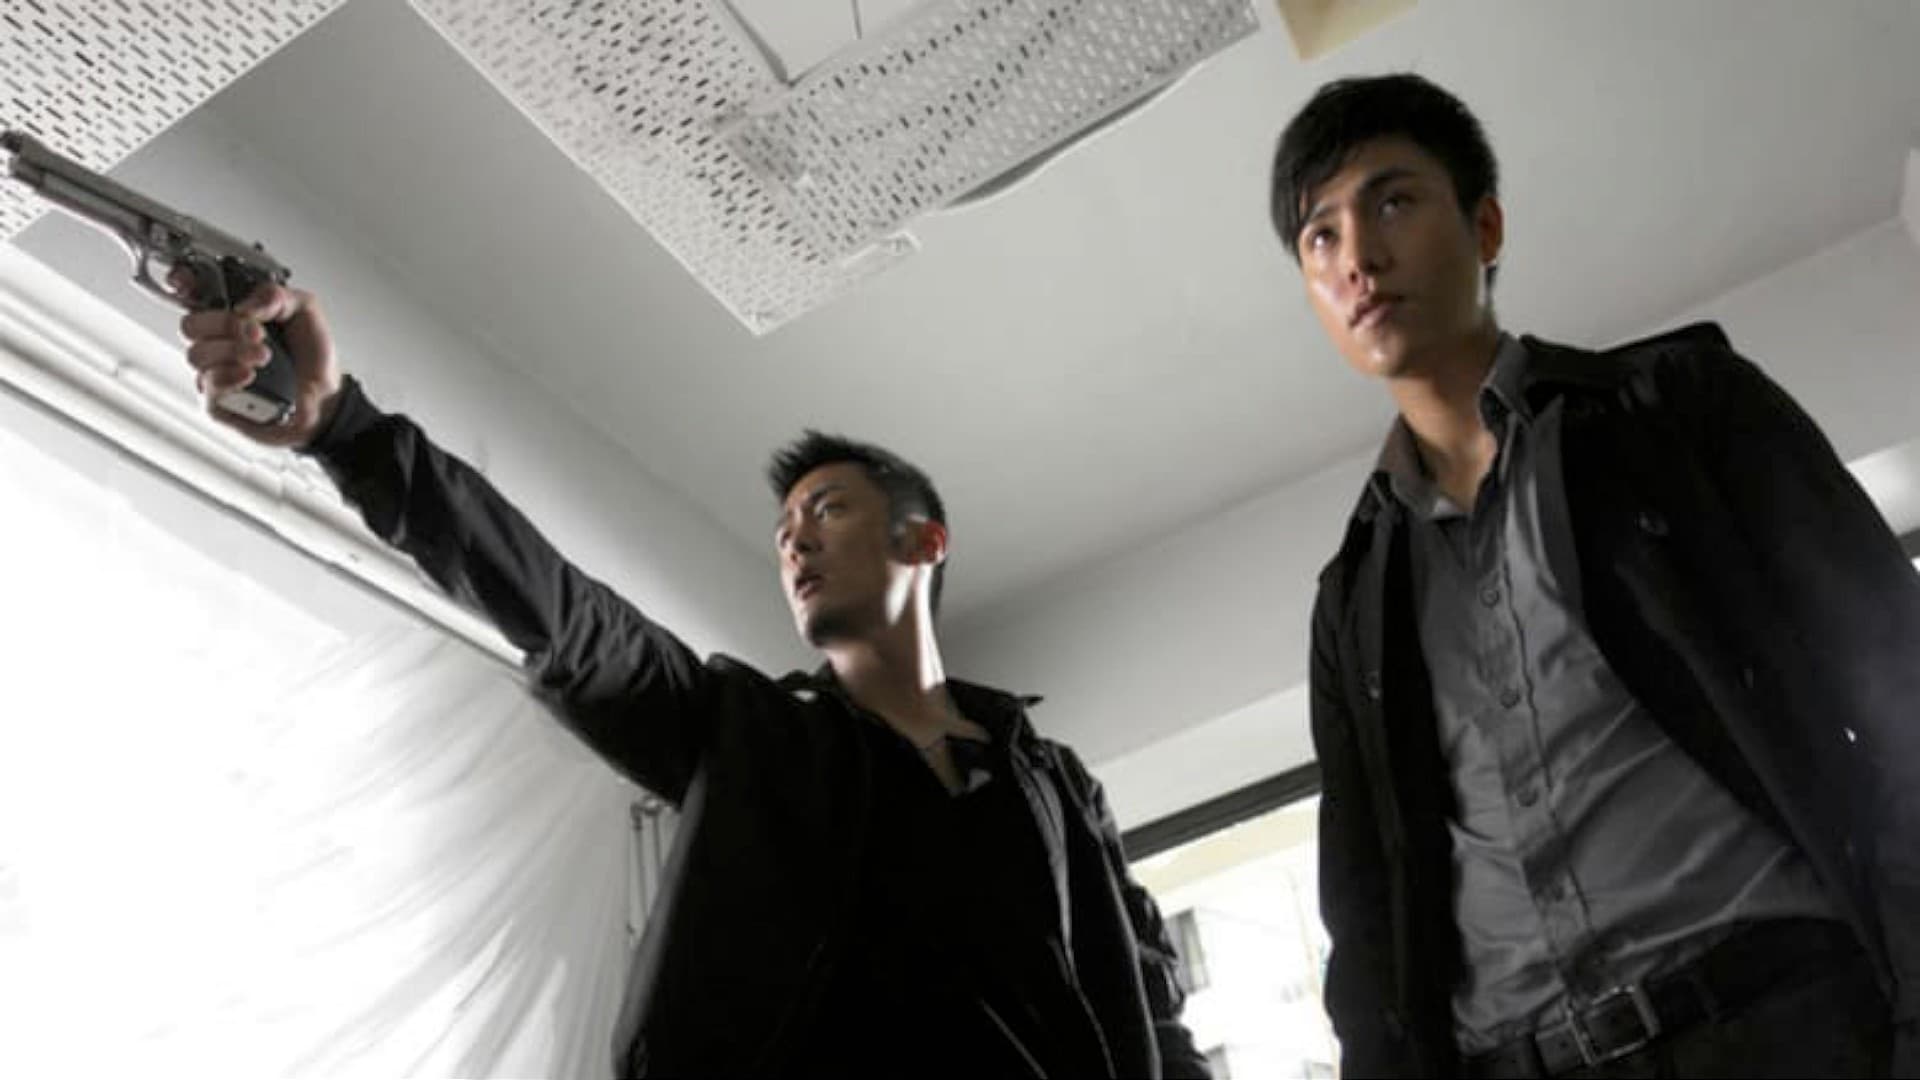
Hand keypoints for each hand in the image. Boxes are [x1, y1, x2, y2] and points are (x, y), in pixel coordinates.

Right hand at [174, 275, 342, 447]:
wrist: (326, 397)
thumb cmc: (312, 357)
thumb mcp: (305, 310)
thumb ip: (276, 295)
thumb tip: (246, 305)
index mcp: (235, 312)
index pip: (193, 292)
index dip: (183, 282)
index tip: (188, 281)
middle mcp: (219, 340)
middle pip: (190, 325)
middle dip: (224, 324)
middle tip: (257, 332)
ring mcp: (216, 370)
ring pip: (198, 355)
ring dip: (234, 351)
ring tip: (264, 357)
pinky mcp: (218, 400)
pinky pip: (209, 385)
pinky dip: (230, 377)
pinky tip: (251, 376)